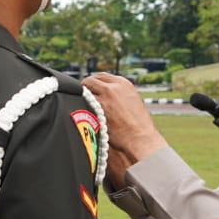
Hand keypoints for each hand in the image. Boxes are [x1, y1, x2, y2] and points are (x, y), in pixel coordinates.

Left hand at [82, 74, 167, 189]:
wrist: (140, 141)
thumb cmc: (139, 128)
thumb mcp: (131, 103)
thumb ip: (118, 96)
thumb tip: (105, 97)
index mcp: (123, 84)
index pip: (102, 77)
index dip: (94, 84)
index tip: (90, 90)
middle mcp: (113, 87)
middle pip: (90, 81)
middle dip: (85, 89)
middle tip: (81, 99)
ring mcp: (104, 97)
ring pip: (83, 90)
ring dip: (81, 98)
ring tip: (80, 108)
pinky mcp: (96, 108)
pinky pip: (81, 102)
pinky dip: (78, 106)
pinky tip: (79, 115)